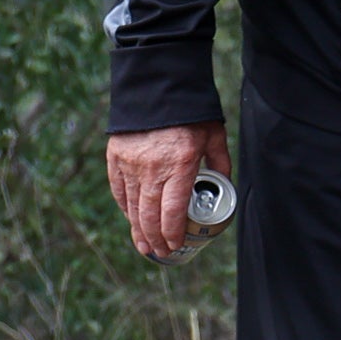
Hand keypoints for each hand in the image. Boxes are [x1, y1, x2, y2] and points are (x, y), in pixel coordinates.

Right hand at [107, 121, 230, 261]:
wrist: (156, 87)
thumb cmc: (191, 112)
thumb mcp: (214, 135)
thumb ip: (219, 161)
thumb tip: (224, 181)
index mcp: (179, 164)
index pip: (172, 210)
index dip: (173, 233)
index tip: (176, 245)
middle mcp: (152, 168)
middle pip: (150, 214)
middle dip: (156, 238)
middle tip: (162, 252)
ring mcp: (131, 164)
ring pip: (132, 206)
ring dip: (138, 229)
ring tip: (145, 246)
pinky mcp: (116, 158)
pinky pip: (119, 190)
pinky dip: (126, 207)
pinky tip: (132, 220)